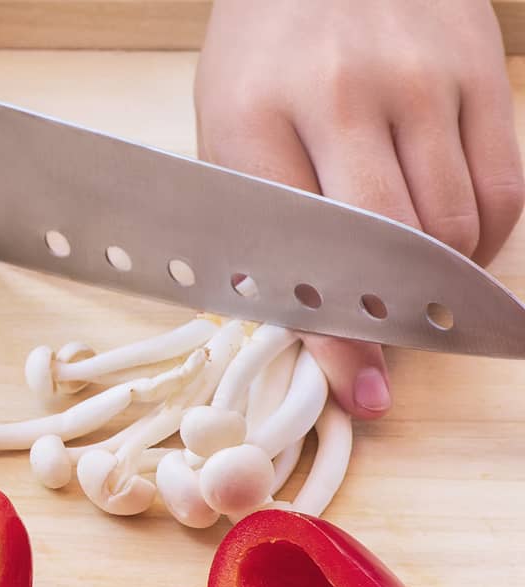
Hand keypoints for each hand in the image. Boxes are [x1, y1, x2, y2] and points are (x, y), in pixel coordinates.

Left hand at [196, 0, 523, 417]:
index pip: (302, 254)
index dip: (337, 337)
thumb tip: (303, 336)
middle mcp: (342, 97)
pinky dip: (483, 236)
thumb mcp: (228, 135)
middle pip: (392, 246)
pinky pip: (502, 186)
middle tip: (392, 358)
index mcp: (255, 119)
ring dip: (438, 282)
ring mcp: (420, 79)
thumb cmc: (263, 58)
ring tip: (410, 293)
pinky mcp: (480, 70)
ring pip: (455, 223)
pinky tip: (452, 247)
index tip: (362, 390)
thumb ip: (256, 228)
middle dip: (396, 322)